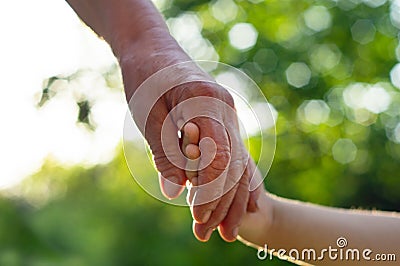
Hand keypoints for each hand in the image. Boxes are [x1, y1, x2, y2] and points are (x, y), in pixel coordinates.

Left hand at [119, 39, 260, 241]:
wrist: (151, 50)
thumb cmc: (145, 79)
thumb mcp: (149, 116)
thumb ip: (166, 153)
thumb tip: (177, 192)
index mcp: (206, 104)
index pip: (218, 158)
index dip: (210, 192)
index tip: (197, 217)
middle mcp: (224, 110)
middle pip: (233, 165)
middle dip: (223, 204)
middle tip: (209, 235)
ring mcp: (226, 115)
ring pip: (237, 163)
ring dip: (232, 198)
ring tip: (227, 230)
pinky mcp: (221, 121)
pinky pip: (234, 155)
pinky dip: (236, 181)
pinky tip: (242, 202)